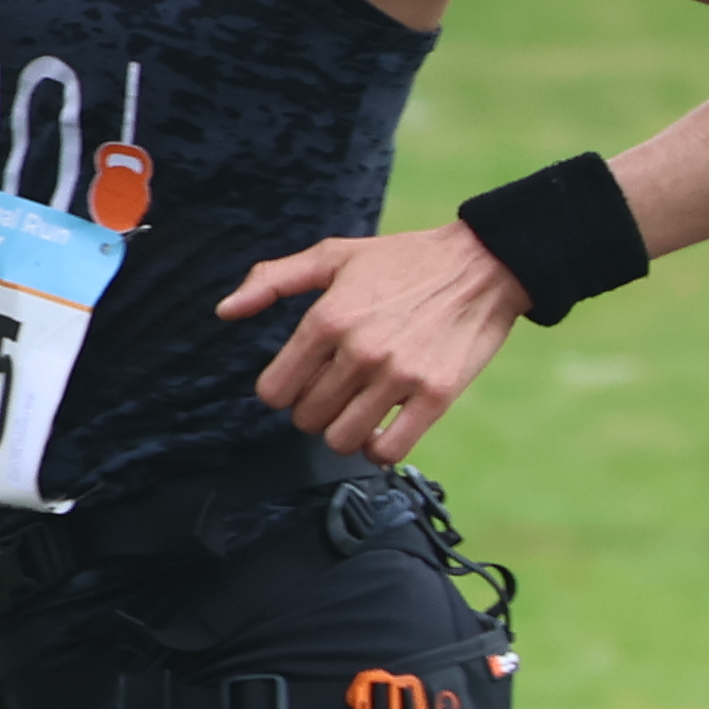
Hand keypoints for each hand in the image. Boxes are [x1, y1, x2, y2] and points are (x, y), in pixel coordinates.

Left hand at [216, 220, 530, 462]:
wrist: (483, 264)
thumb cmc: (403, 261)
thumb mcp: (333, 256)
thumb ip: (273, 280)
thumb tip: (225, 312)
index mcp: (327, 319)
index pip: (274, 391)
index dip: (284, 391)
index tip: (304, 380)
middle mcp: (359, 350)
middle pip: (307, 419)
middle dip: (315, 409)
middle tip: (338, 389)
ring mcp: (399, 375)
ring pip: (342, 439)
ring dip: (345, 431)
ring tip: (359, 408)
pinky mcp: (436, 395)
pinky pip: (389, 451)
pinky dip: (379, 450)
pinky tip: (382, 430)